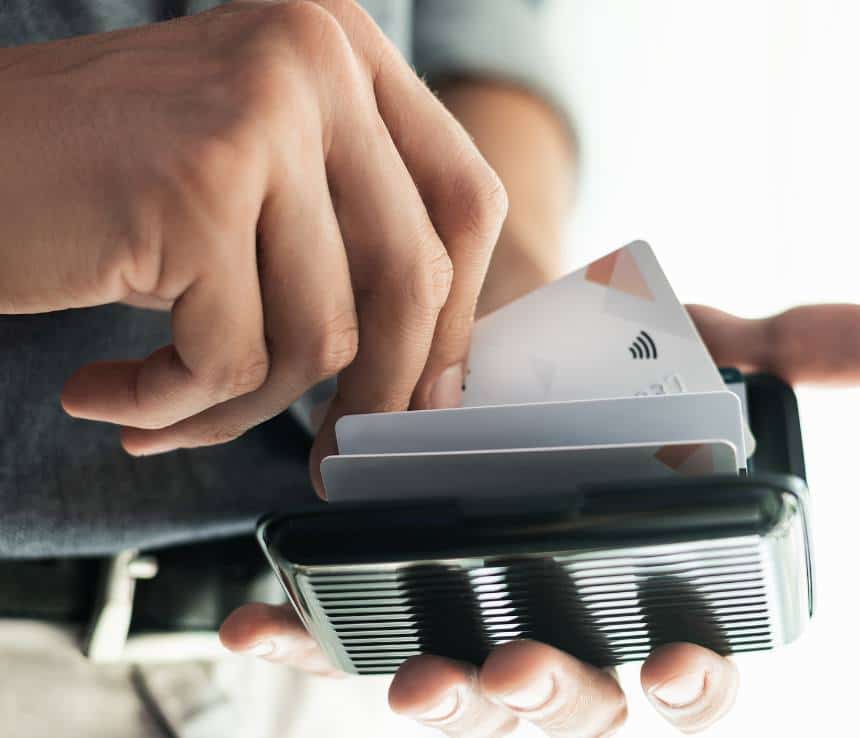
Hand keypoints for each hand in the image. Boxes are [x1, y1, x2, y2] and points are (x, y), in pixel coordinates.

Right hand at [0, 0, 506, 494]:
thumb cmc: (89, 181)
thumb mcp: (250, 173)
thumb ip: (347, 231)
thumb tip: (440, 364)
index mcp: (340, 45)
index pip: (464, 201)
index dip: (457, 315)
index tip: (424, 395)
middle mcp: (313, 60)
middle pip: (412, 276)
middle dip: (380, 392)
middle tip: (332, 456)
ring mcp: (256, 119)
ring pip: (321, 336)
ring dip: (243, 409)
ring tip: (165, 410)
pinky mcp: (193, 193)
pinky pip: (230, 361)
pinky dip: (170, 406)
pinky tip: (107, 395)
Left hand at [220, 302, 859, 735]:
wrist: (513, 327)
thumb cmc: (625, 363)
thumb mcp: (713, 347)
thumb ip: (804, 352)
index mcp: (661, 588)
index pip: (694, 674)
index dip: (692, 685)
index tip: (673, 666)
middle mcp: (574, 619)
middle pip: (574, 703)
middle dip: (547, 699)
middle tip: (513, 670)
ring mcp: (484, 609)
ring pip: (472, 692)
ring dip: (443, 698)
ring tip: (417, 678)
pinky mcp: (405, 588)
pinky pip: (358, 635)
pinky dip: (316, 639)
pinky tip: (271, 624)